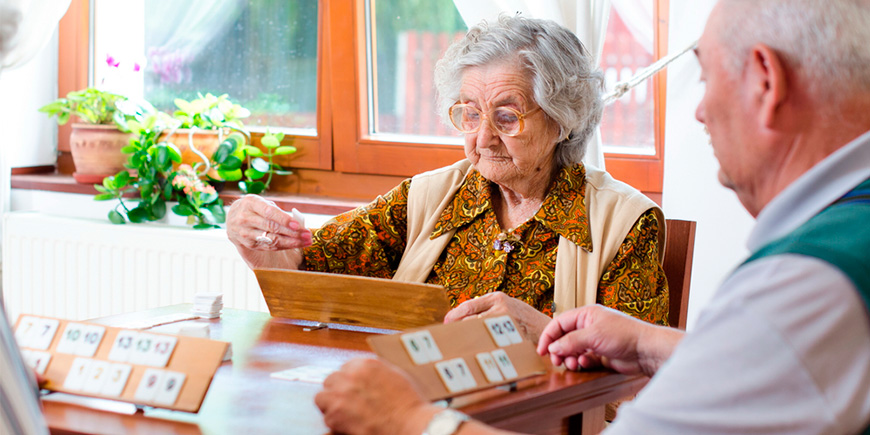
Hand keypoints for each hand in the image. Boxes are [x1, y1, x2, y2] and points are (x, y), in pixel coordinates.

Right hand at [226, 195, 312, 267]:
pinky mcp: (248, 244)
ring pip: (271, 239)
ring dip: (291, 242)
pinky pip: (269, 246)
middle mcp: (245, 218)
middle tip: (307, 234)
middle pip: (272, 227)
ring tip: (306, 241)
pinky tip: (296, 244)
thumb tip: (298, 221)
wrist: (232, 218)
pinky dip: (284, 246)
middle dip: (292, 232)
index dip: (284, 219)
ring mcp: (244, 232)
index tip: (299, 225)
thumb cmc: (253, 208)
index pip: (269, 212)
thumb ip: (277, 211)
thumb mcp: (262, 203)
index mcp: (250, 203)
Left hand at [315, 358, 438, 434]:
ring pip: (322, 398)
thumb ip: (375, 372)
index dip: (350, 381)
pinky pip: (325, 418)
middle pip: (331, 380)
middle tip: (348, 403)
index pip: (345, 368)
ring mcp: (339, 395)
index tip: (354, 390)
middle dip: (337, 391)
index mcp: (364, 364)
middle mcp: (349, 376)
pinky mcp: (334, 415)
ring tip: (345, 415)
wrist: (409, 424)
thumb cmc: (408, 404)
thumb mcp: (395, 376)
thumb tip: (365, 376)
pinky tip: (348, 425)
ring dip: (331, 405)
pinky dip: (334, 423)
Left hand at [444, 292, 550, 343]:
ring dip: (464, 338)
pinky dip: (478, 345)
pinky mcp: (510, 337)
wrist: (547, 330)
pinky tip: (473, 350)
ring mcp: (505, 323)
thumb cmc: (525, 320)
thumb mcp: (507, 305)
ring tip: (457, 343)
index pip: (467, 306)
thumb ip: (488, 308)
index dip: (453, 316)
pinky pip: (487, 342)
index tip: (445, 323)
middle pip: (468, 319)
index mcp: (497, 298)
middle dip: (456, 328)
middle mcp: (500, 307)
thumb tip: (461, 316)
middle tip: (447, 336)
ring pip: (476, 331)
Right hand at [536, 305, 681, 375]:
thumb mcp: (593, 335)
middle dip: (558, 350)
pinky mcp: (600, 355)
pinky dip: (581, 362)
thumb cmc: (624, 335)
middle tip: (556, 361)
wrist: (645, 350)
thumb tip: (553, 347)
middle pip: (564, 338)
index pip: (559, 323)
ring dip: (569, 358)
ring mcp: (594, 341)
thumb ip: (570, 341)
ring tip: (573, 364)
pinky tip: (585, 363)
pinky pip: (583, 359)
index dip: (548, 336)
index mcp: (586, 315)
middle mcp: (589, 327)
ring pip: (572, 350)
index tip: (542, 350)